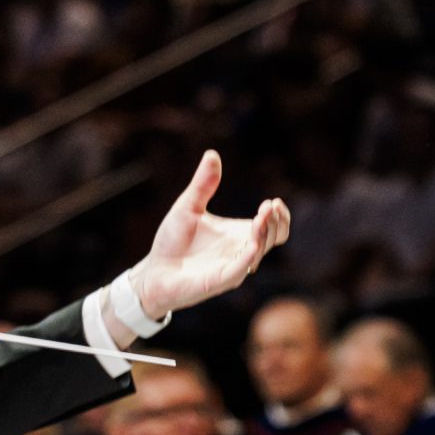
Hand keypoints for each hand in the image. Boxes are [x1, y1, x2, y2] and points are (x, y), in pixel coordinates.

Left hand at [126, 150, 290, 318]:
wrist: (154, 271)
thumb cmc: (173, 242)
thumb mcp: (188, 206)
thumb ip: (203, 184)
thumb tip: (212, 154)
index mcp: (239, 235)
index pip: (275, 228)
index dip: (280, 216)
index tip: (273, 202)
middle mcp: (241, 252)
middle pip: (275, 238)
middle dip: (276, 221)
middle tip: (269, 206)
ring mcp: (233, 268)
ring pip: (259, 252)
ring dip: (265, 234)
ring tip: (261, 216)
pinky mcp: (220, 280)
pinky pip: (240, 269)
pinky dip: (249, 255)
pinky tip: (253, 242)